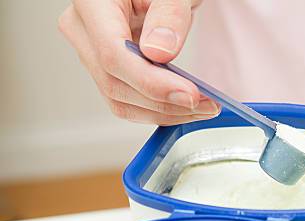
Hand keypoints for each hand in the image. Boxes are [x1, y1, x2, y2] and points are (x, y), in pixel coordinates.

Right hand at [58, 0, 219, 124]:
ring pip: (122, 101)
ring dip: (166, 113)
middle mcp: (84, 31)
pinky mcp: (110, 71)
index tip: (189, 94)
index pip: (113, 55)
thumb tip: (159, 53)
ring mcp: (93, 53)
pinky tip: (189, 106)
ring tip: (204, 107)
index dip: (151, 83)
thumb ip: (168, 15)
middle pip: (115, 84)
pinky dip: (161, 109)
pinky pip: (130, 101)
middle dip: (166, 103)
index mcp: (92, 4)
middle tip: (207, 104)